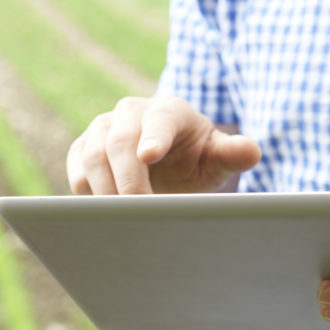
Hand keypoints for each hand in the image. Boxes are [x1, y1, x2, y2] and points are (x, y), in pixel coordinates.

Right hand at [66, 96, 260, 194]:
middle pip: (118, 141)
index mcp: (168, 110)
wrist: (168, 161)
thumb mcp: (216, 158)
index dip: (153, 137)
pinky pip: (76, 170)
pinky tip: (104, 213)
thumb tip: (252, 151)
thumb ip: (232, 153)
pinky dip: (86, 193)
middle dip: (127, 179)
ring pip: (92, 156)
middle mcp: (131, 113)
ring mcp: (103, 128)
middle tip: (139, 211)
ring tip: (122, 219)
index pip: (159, 120)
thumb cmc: (195, 159)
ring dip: (104, 190)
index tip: (149, 156)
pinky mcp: (83, 148)